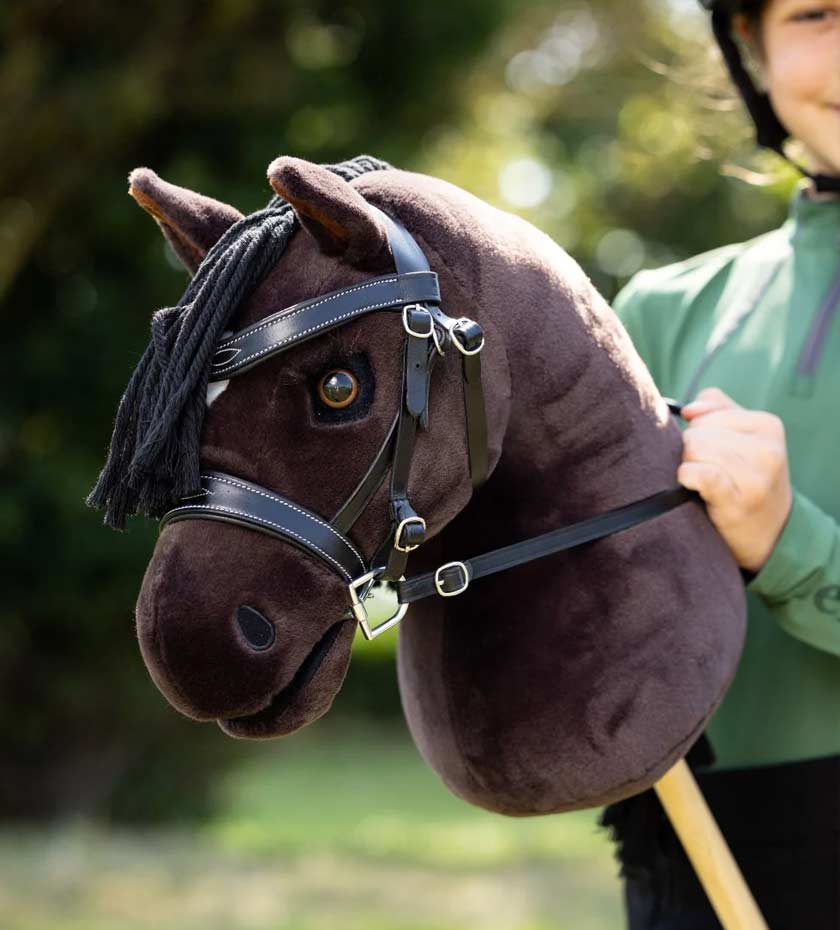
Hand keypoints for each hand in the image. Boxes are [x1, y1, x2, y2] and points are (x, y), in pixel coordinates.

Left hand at [677, 388, 792, 572]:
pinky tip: (690, 486)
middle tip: (705, 470)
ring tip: (702, 483)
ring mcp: (756, 477)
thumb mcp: (744, 438)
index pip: (707, 413)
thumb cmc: (747, 479)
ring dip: (688, 466)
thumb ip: (717, 410)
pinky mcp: (738, 501)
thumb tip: (689, 410)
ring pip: (693, 451)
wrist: (770, 533)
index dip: (697, 431)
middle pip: (696, 433)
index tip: (710, 452)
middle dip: (691, 450)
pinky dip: (687, 477)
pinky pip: (699, 474)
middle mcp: (767, 450)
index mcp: (768, 425)